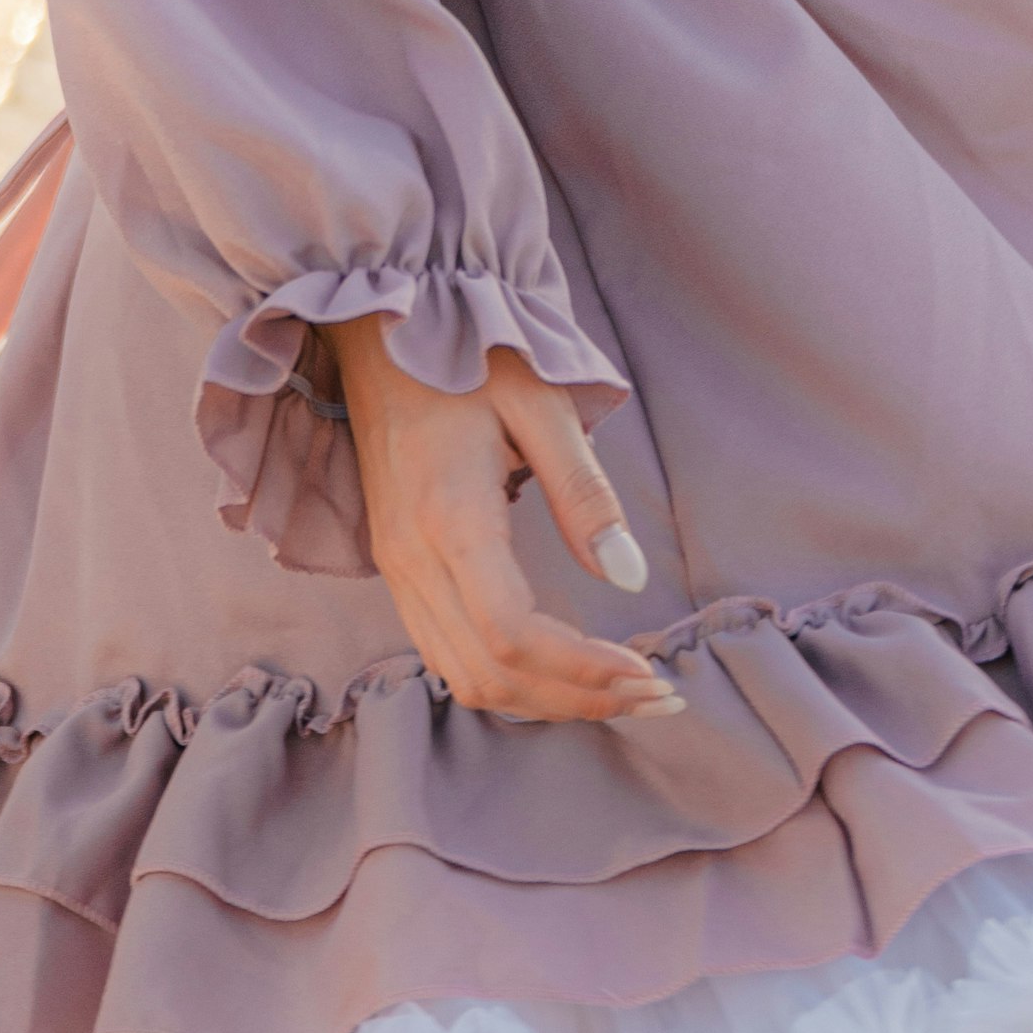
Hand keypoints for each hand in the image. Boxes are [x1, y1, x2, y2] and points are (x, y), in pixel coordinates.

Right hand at [336, 321, 687, 729]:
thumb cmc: (468, 354)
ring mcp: (396, 569)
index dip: (582, 670)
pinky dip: (507, 678)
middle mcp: (412, 560)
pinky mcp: (397, 568)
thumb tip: (628, 579)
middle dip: (576, 699)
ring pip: (464, 677)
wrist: (378, 331)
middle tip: (653, 696)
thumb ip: (584, 493)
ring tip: (615, 691)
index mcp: (449, 519)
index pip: (512, 634)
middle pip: (490, 674)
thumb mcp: (541, 401)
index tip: (648, 674)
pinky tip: (558, 668)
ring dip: (543, 700)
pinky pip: (447, 654)